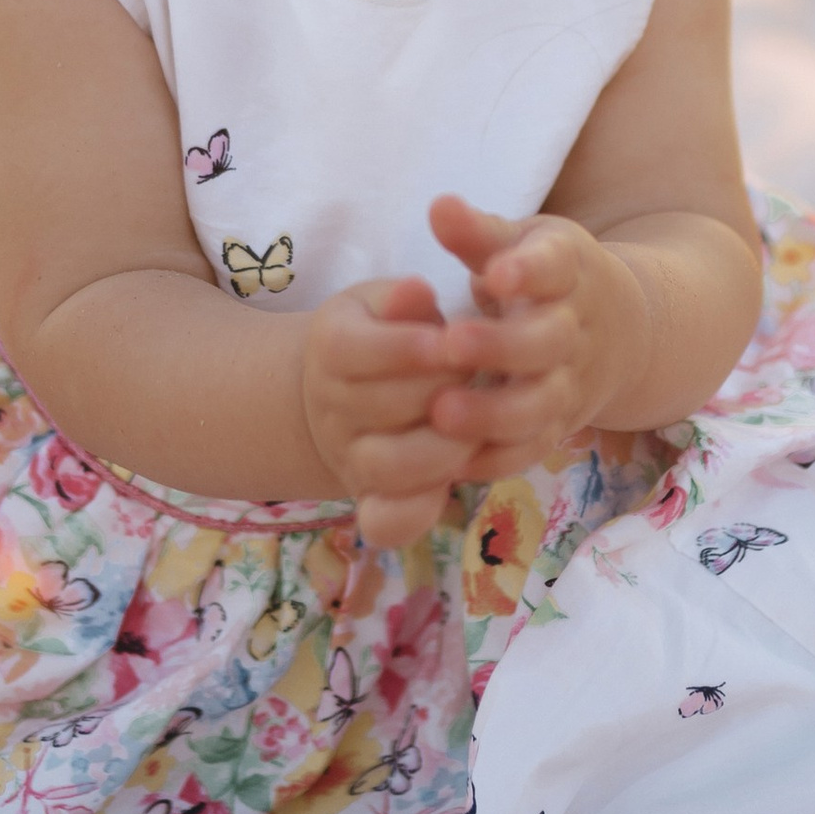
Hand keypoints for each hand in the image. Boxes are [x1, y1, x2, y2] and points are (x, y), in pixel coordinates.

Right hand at [301, 276, 492, 551]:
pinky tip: (452, 489)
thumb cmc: (383, 332)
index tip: (452, 340)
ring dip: (445, 448)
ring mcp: (349, 457)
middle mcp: (330, 406)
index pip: (357, 350)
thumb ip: (403, 300)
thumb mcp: (385, 302)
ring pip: (388, 465)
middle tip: (484, 378)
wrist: (343, 390)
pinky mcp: (370, 497)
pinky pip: (385, 521)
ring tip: (482, 428)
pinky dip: (417, 512)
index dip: (409, 347)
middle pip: (384, 406)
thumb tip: (416, 292)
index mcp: (331, 346)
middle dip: (445, 391)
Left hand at [421, 196, 648, 485]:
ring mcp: (570, 383)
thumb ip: (478, 233)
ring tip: (440, 412)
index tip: (495, 272)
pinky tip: (450, 460)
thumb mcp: (524, 243)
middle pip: (546, 342)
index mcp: (568, 273)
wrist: (624, 331)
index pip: (556, 267)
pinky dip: (495, 458)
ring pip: (540, 404)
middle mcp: (574, 331)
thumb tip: (439, 206)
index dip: (529, 271)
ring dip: (493, 413)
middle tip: (449, 342)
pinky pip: (531, 449)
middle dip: (501, 346)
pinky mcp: (558, 426)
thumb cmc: (546, 276)